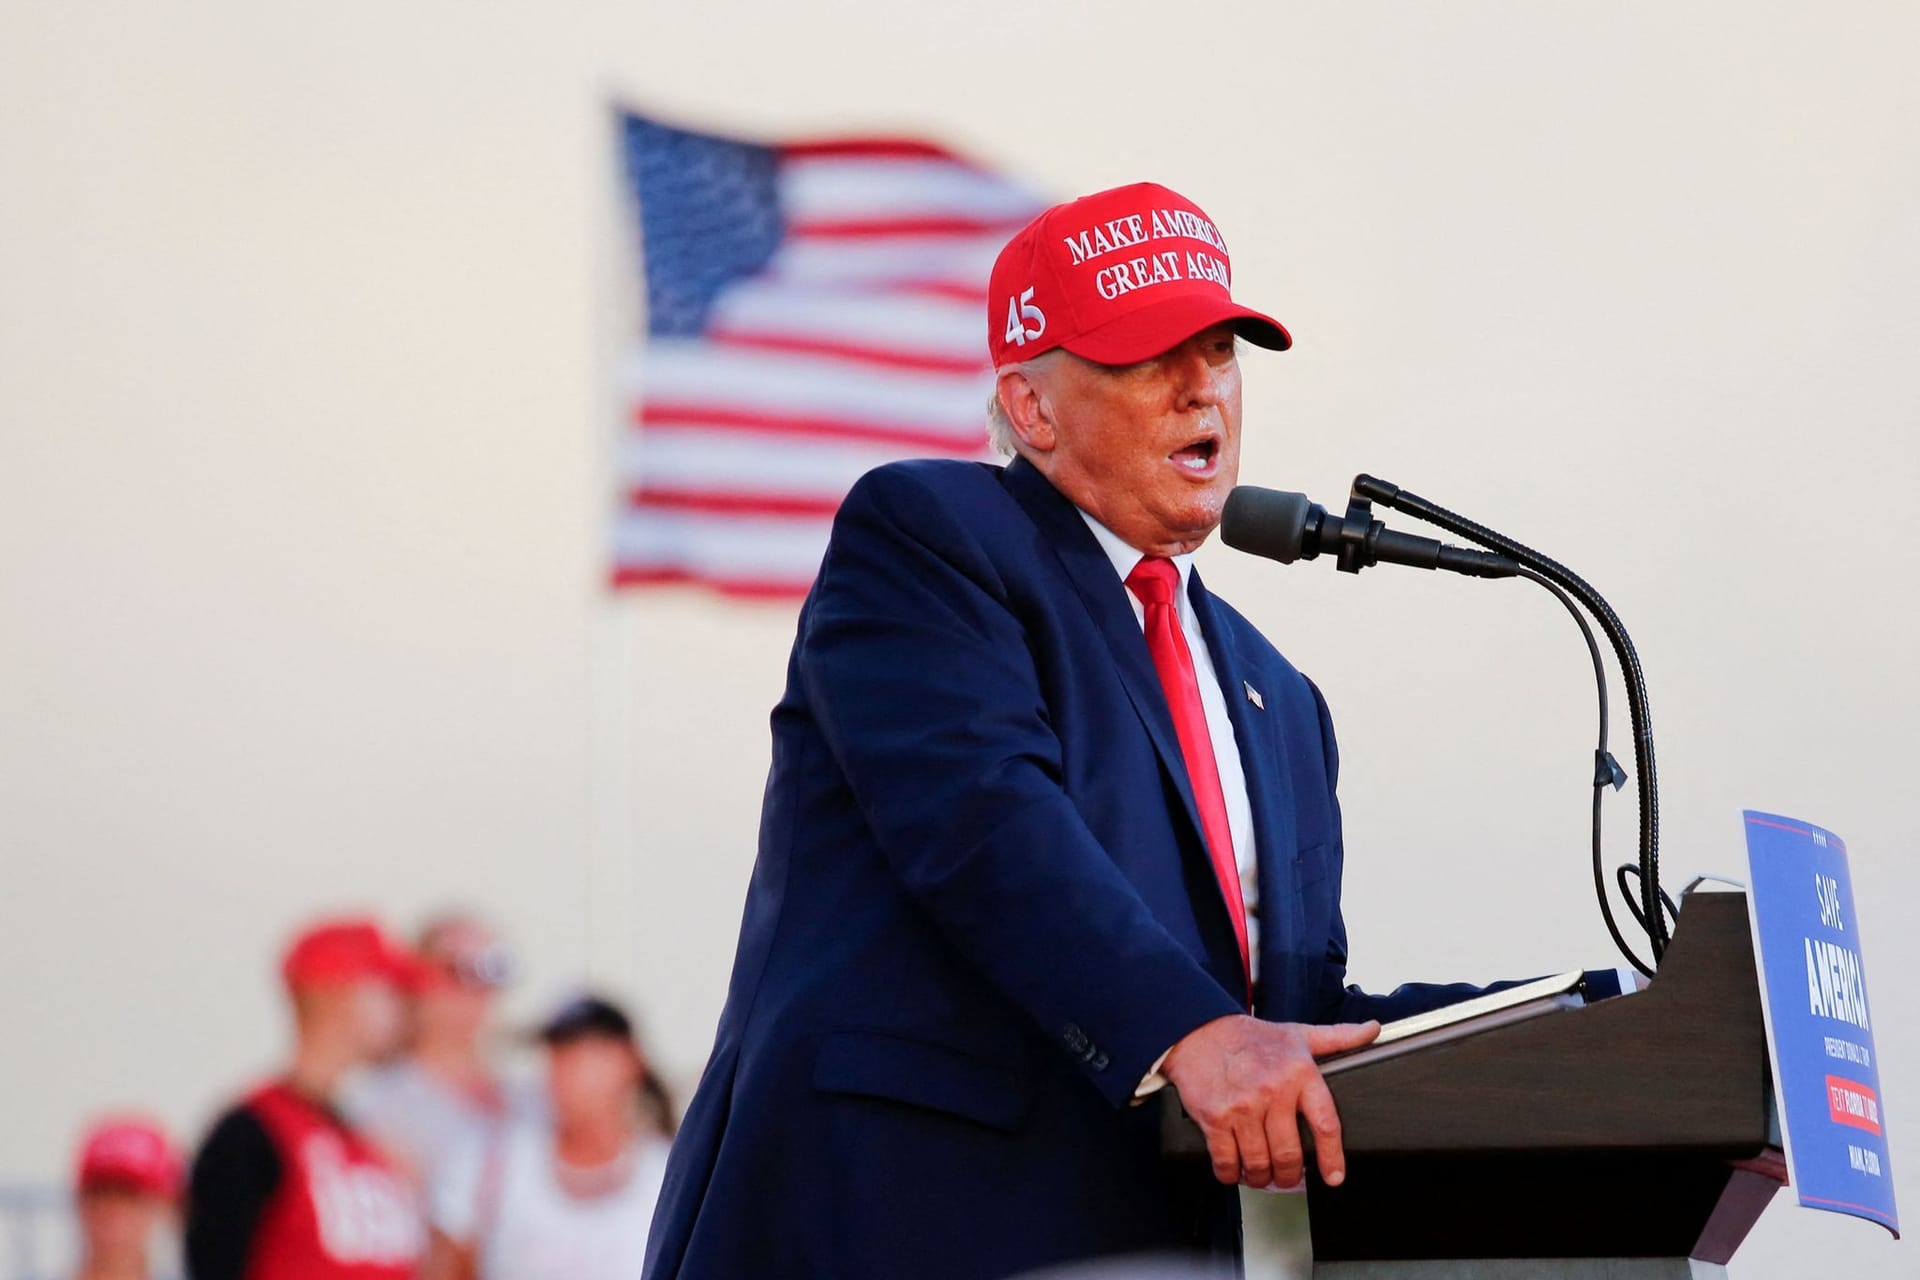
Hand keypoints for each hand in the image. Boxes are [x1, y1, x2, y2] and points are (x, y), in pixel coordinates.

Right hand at [1161, 1014, 1378, 1188]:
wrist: (1198, 1030)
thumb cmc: (1250, 1037)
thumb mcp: (1297, 1034)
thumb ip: (1337, 1037)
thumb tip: (1373, 1030)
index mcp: (1300, 1072)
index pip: (1326, 1124)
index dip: (1332, 1157)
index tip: (1334, 1177)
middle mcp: (1273, 1091)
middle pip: (1289, 1154)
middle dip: (1290, 1176)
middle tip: (1288, 1177)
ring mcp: (1242, 1107)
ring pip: (1259, 1163)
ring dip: (1261, 1178)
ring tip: (1262, 1175)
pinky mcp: (1215, 1118)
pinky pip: (1227, 1162)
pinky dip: (1232, 1174)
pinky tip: (1235, 1170)